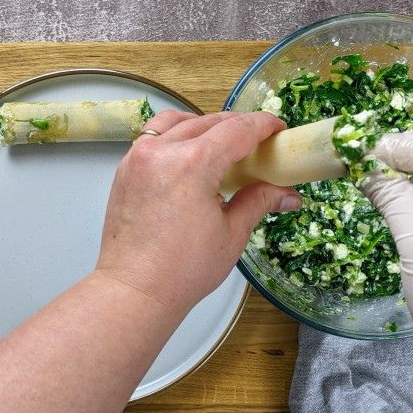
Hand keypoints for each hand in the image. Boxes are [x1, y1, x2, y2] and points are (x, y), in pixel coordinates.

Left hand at [96, 110, 301, 313]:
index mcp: (192, 164)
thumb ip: (259, 201)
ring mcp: (138, 159)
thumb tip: (287, 194)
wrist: (135, 290)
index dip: (262, 126)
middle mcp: (161, 152)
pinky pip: (153, 137)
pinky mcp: (126, 170)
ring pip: (177, 122)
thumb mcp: (232, 234)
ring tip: (222, 142)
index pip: (236, 130)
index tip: (277, 128)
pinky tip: (189, 153)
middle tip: (258, 141)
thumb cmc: (180, 270)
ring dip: (203, 125)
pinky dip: (175, 135)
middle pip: (207, 122)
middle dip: (236, 126)